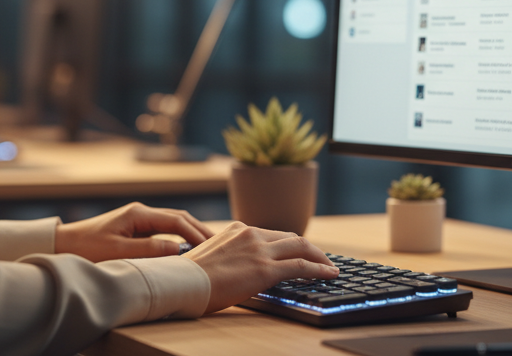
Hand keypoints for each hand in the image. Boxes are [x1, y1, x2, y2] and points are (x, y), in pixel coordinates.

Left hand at [54, 202, 213, 262]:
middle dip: (200, 230)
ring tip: (209, 248)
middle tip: (220, 246)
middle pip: (179, 218)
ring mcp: (138, 220)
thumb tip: (179, 250)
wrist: (63, 245)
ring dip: (191, 233)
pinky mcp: (135, 229)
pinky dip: (180, 238)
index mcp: (139, 214)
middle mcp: (141, 212)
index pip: (177, 221)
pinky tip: (187, 251)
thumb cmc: (86, 249)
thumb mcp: (117, 252)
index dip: (197, 234)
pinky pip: (164, 231)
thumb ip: (148, 250)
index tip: (213, 248)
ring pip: (173, 223)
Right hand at [184, 222, 338, 312]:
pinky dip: (319, 269)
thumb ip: (229, 256)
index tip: (298, 252)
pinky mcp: (265, 269)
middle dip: (310, 249)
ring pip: (301, 248)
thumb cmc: (189, 277)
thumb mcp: (211, 256)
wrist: (181, 282)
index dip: (289, 244)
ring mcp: (259, 250)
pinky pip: (301, 266)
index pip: (272, 234)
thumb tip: (237, 269)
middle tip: (321, 259)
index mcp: (237, 229)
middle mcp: (251, 234)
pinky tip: (329, 274)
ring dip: (319, 257)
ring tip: (330, 267)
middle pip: (291, 238)